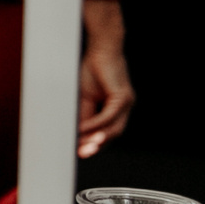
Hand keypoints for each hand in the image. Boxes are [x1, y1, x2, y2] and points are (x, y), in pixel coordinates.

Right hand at [78, 0, 133, 157]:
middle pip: (114, 134)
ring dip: (97, 138)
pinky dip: (95, 124)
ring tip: (82, 146)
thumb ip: (85, 114)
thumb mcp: (85, 97)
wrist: (102, 49)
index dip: (95, 142)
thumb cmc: (93, 70)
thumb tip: (78, 132)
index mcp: (117, 108)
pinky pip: (109, 116)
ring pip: (114, 128)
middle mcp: (125, 107)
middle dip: (97, 145)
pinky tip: (82, 129)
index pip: (108, 132)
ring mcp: (126, 103)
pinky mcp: (122, 96)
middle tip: (81, 154)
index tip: (80, 151)